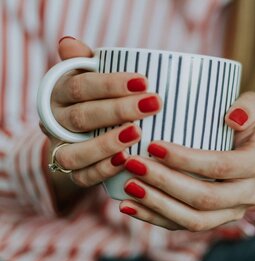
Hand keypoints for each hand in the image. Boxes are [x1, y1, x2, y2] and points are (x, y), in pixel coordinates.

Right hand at [41, 38, 161, 191]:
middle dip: (118, 111)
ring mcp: (61, 148)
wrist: (80, 131)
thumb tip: (69, 43)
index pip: (80, 86)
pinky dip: (103, 170)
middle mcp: (55, 122)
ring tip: (137, 133)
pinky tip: (126, 160)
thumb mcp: (89, 75)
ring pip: (75, 152)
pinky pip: (82, 176)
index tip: (144, 81)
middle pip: (82, 117)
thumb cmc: (94, 96)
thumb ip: (84, 62)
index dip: (110, 84)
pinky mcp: (73, 172)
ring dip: (106, 143)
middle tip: (153, 104)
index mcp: (58, 93)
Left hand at [119, 92, 254, 230]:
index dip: (186, 160)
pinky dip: (153, 218)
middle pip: (205, 198)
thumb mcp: (253, 107)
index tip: (153, 145)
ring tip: (128, 186)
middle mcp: (247, 195)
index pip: (220, 167)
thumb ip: (251, 106)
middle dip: (166, 183)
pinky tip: (128, 205)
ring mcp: (228, 213)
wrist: (241, 153)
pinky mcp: (210, 222)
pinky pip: (181, 227)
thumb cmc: (239, 125)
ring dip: (158, 204)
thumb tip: (233, 118)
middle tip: (134, 164)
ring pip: (193, 220)